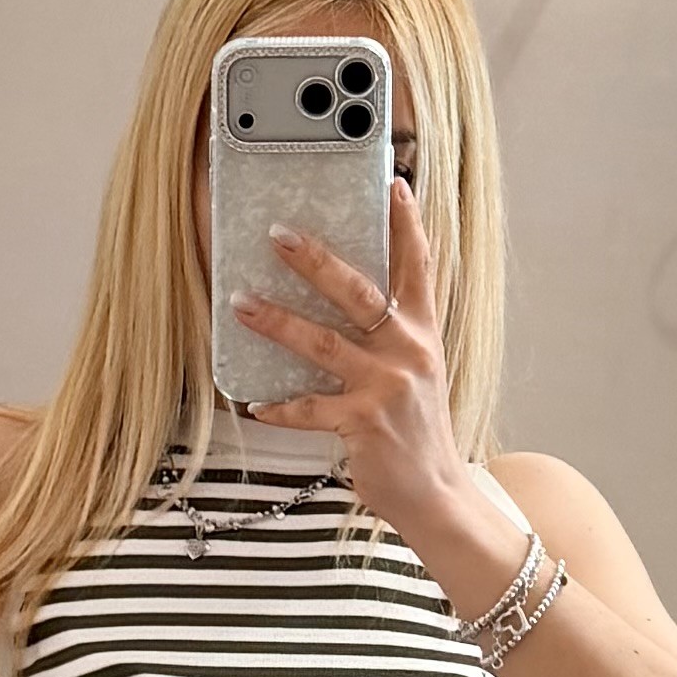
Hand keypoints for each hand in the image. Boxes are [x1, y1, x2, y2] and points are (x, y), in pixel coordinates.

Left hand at [233, 180, 486, 564]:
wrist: (435, 492)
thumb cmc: (417, 431)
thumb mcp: (418, 373)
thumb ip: (393, 336)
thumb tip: (351, 304)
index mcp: (423, 333)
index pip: (419, 266)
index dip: (408, 224)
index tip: (395, 183)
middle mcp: (408, 352)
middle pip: (357, 291)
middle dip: (315, 260)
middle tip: (278, 234)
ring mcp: (385, 386)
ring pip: (322, 341)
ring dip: (276, 321)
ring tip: (241, 303)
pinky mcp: (362, 422)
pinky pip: (308, 407)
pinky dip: (279, 407)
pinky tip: (257, 405)